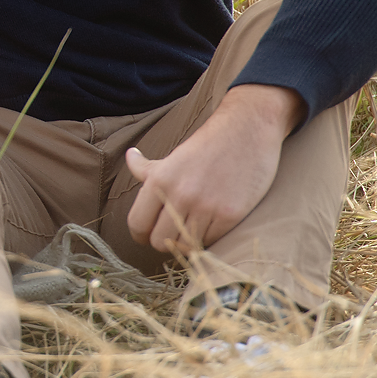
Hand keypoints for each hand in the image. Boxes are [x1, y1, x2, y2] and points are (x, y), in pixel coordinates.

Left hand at [125, 84, 304, 254]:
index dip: (140, 235)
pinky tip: (212, 225)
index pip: (137, 224)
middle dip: (164, 241)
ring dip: (187, 241)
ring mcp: (206, 207)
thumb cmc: (207, 145)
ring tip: (192, 230)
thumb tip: (130, 156)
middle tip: (172, 234)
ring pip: (186, 246)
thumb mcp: (172, 156)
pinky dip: (210, 237)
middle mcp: (179, 195)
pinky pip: (211, 241)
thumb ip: (147, 167)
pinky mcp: (230, 215)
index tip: (146, 236)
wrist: (246, 131)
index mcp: (159, 181)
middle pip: (159, 242)